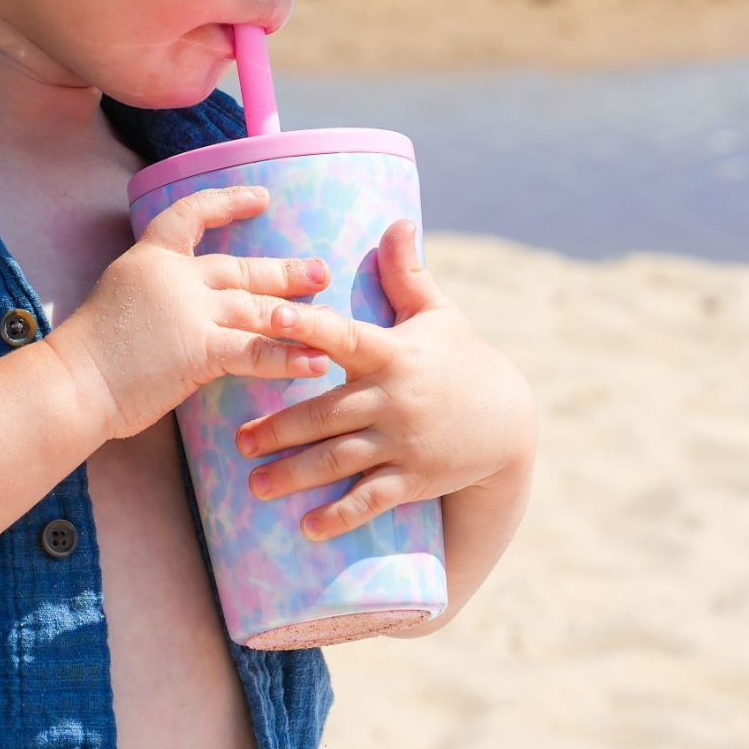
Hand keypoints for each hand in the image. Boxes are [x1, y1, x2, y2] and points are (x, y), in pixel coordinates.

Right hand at [47, 184, 340, 441]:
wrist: (72, 383)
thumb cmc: (87, 354)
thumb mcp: (119, 301)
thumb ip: (156, 298)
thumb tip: (185, 310)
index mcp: (149, 258)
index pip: (190, 216)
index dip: (228, 204)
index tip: (260, 198)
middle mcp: (174, 276)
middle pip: (240, 268)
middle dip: (283, 272)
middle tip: (319, 271)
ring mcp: (189, 309)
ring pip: (255, 306)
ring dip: (297, 313)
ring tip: (332, 319)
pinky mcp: (199, 347)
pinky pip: (254, 351)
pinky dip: (288, 358)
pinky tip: (316, 363)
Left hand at [231, 219, 536, 542]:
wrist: (509, 424)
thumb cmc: (460, 358)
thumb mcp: (438, 314)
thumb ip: (407, 273)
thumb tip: (396, 220)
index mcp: (391, 352)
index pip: (342, 335)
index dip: (308, 325)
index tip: (270, 315)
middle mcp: (393, 399)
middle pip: (326, 413)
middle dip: (280, 428)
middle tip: (238, 439)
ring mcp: (402, 443)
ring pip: (339, 460)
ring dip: (294, 474)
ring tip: (253, 483)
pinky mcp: (412, 479)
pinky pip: (371, 501)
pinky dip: (340, 515)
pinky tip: (307, 528)